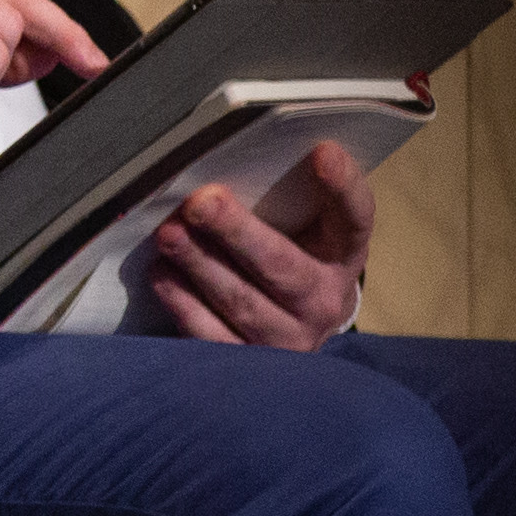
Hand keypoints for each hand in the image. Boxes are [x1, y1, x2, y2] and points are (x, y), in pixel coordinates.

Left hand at [148, 140, 373, 348]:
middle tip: (201, 202)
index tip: (323, 152)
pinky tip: (161, 274)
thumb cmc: (295, 254)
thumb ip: (289, 192)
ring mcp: (288, 337)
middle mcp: (323, 301)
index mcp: (343, 256)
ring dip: (201, 266)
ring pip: (243, 303)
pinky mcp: (251, 363)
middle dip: (238, 233)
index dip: (343, 188)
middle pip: (283, 268)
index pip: (354, 220)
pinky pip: (213, 336)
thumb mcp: (307, 225)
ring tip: (169, 234)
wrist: (298, 323)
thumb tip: (245, 152)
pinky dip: (184, 305)